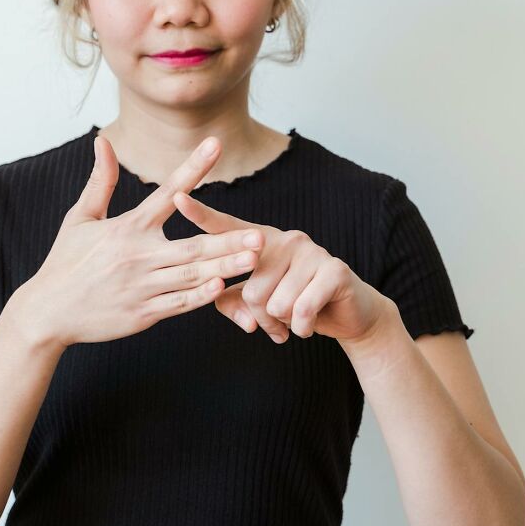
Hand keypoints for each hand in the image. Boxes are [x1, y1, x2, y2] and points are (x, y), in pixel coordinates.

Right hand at [17, 135, 263, 346]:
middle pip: (192, 246)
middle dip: (227, 240)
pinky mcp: (143, 314)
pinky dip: (200, 297)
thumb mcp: (80, 218)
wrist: (47, 311)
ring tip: (254, 259)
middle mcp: (138, 256)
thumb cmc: (65, 262)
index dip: (193, 167)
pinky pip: (178, 305)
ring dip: (225, 267)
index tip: (216, 145)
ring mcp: (142, 287)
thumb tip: (102, 140)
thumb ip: (100, 181)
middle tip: (259, 233)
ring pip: (191, 277)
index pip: (167, 192)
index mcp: (127, 228)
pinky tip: (223, 288)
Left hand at [172, 189, 391, 344]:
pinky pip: (302, 309)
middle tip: (273, 323)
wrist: (346, 314)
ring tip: (294, 319)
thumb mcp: (259, 304)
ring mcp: (311, 251)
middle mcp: (285, 239)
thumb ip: (235, 304)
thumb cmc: (295, 304)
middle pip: (251, 289)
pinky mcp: (334, 269)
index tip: (177, 199)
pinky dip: (302, 326)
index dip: (202, 215)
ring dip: (283, 323)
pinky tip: (309, 324)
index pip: (227, 227)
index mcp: (261, 242)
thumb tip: (246, 320)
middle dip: (261, 318)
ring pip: (276, 303)